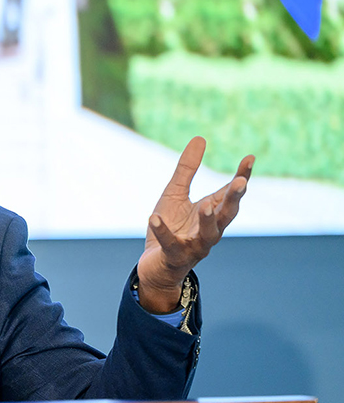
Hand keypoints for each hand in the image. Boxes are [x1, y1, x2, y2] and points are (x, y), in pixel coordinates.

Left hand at [137, 137, 252, 313]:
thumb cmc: (170, 226)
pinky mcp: (174, 256)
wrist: (155, 264)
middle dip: (234, 199)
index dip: (241, 177)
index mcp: (212, 213)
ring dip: (208, 220)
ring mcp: (194, 245)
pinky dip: (163, 231)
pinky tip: (153, 217)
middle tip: (241, 183)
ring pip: (208, 234)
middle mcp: (209, 230)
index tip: (250, 158)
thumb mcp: (175, 193)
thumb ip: (187, 169)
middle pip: (227, 214)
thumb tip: (200, 138)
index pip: (230, 194)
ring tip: (205, 204)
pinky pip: (170, 244)